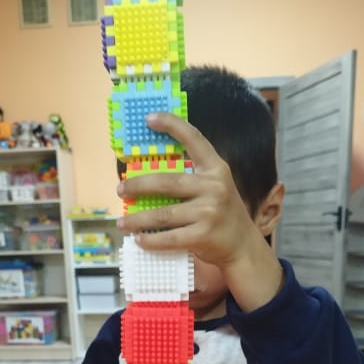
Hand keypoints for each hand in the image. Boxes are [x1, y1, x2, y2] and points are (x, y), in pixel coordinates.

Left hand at [117, 112, 261, 268]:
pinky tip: (138, 240)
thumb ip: (192, 179)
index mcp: (215, 168)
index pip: (194, 139)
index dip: (172, 125)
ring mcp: (209, 211)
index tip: (149, 118)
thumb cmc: (220, 215)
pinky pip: (170, 238)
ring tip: (122, 223)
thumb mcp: (214, 188)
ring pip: (164, 214)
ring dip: (138, 219)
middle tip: (121, 189)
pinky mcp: (203, 236)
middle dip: (139, 185)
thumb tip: (149, 178)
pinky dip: (151, 241)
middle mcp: (214, 186)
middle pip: (167, 182)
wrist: (242, 245)